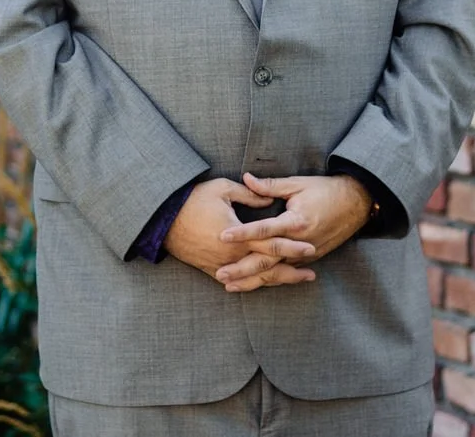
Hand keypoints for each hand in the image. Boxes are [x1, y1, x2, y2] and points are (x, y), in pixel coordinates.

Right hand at [164, 177, 316, 288]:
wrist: (163, 220)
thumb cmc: (193, 201)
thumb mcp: (223, 190)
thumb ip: (250, 195)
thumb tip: (269, 199)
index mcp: (239, 236)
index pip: (273, 244)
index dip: (293, 246)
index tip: (311, 248)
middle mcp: (234, 255)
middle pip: (269, 268)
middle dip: (292, 271)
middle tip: (312, 274)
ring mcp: (222, 265)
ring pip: (255, 278)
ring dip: (277, 280)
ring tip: (295, 281)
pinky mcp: (211, 269)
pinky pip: (238, 281)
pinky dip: (254, 283)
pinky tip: (265, 283)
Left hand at [214, 173, 371, 291]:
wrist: (356, 203)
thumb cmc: (325, 190)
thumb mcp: (297, 184)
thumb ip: (270, 185)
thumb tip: (246, 178)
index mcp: (296, 222)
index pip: (264, 230)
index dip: (243, 233)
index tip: (222, 236)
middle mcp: (301, 242)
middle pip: (267, 260)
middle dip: (243, 269)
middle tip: (220, 274)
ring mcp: (307, 254)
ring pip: (276, 272)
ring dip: (253, 280)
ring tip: (230, 286)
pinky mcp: (311, 258)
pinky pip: (286, 272)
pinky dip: (269, 280)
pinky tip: (253, 285)